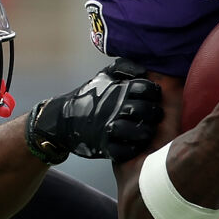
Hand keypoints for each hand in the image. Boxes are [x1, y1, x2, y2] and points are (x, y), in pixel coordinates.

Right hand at [29, 59, 164, 162]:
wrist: (63, 120)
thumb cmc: (90, 96)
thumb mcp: (104, 76)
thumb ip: (124, 67)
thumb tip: (144, 70)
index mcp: (118, 90)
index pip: (145, 88)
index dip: (154, 92)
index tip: (154, 96)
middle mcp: (114, 108)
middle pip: (144, 110)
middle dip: (154, 113)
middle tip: (155, 115)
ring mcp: (108, 128)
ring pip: (137, 131)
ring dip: (145, 132)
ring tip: (147, 131)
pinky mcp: (103, 146)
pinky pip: (124, 151)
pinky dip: (132, 149)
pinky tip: (135, 144)